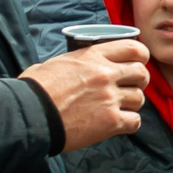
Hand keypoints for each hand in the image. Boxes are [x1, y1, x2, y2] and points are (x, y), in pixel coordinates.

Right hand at [20, 40, 150, 150]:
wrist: (30, 114)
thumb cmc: (36, 89)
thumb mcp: (56, 63)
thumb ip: (76, 61)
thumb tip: (75, 66)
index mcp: (93, 56)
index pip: (134, 48)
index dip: (141, 57)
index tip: (137, 63)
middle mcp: (106, 74)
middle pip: (142, 73)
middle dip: (139, 81)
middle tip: (130, 87)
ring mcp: (110, 98)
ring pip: (139, 98)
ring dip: (132, 104)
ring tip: (118, 108)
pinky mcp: (110, 121)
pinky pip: (135, 121)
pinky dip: (129, 123)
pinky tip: (118, 124)